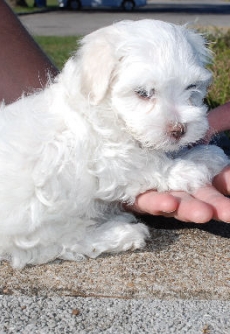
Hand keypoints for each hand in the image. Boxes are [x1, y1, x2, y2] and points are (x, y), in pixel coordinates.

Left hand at [129, 102, 229, 222]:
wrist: (121, 139)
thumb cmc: (161, 136)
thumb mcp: (190, 127)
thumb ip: (216, 121)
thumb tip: (229, 113)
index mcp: (194, 171)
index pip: (216, 180)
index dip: (226, 182)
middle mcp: (177, 185)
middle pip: (198, 198)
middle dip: (214, 205)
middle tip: (229, 212)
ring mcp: (156, 192)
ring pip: (174, 204)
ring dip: (189, 209)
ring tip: (203, 213)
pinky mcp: (134, 196)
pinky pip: (145, 202)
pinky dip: (157, 204)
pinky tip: (169, 203)